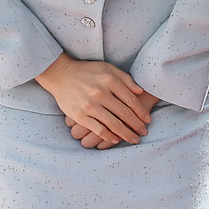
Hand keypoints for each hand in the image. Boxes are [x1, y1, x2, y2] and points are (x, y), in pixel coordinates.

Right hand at [36, 54, 154, 147]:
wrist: (60, 74)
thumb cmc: (87, 71)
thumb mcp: (108, 68)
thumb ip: (125, 79)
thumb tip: (140, 92)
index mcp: (109, 81)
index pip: (131, 101)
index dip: (141, 112)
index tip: (148, 120)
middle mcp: (101, 93)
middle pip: (125, 114)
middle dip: (137, 125)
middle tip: (144, 132)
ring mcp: (90, 105)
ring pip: (114, 124)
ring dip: (126, 134)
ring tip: (134, 139)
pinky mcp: (79, 115)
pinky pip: (98, 129)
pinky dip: (109, 137)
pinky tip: (116, 140)